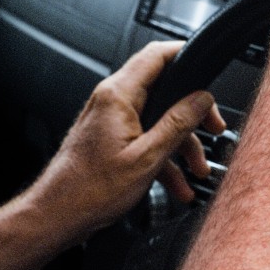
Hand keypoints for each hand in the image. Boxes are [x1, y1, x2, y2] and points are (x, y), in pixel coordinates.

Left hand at [26, 41, 224, 239]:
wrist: (56, 216)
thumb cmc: (88, 191)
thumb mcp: (146, 157)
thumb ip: (177, 124)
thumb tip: (201, 99)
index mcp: (118, 96)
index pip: (156, 56)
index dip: (185, 53)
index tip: (207, 66)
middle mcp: (112, 101)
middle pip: (164, 90)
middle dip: (193, 113)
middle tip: (213, 128)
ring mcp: (110, 119)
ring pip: (158, 119)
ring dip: (181, 144)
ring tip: (197, 170)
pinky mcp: (110, 137)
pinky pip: (145, 137)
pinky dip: (163, 157)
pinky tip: (177, 184)